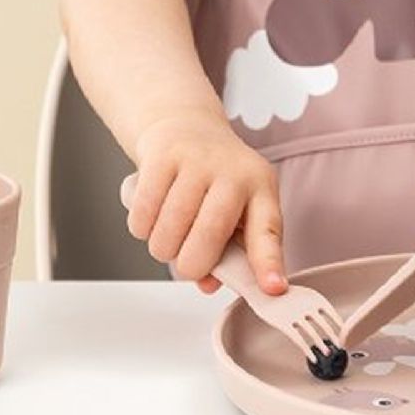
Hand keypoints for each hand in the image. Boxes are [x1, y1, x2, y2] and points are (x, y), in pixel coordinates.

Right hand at [126, 109, 286, 295]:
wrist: (185, 125)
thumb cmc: (215, 178)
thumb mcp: (236, 209)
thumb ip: (229, 251)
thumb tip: (208, 284)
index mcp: (261, 187)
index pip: (268, 230)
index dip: (269, 263)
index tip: (272, 290)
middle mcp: (233, 171)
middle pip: (208, 236)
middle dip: (191, 265)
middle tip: (188, 264)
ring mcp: (197, 160)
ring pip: (169, 232)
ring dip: (163, 248)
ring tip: (170, 236)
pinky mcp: (162, 157)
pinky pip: (143, 216)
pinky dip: (142, 229)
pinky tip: (153, 217)